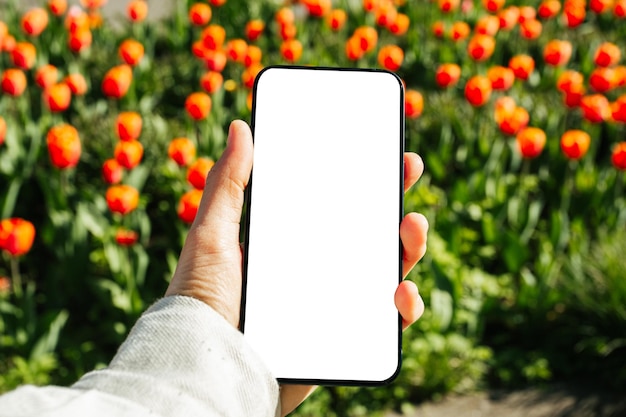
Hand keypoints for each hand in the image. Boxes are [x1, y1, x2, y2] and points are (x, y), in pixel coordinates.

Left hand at [165, 120, 427, 415]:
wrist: (207, 369)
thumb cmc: (200, 303)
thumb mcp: (210, 235)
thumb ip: (227, 184)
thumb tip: (239, 127)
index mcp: (286, 241)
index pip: (329, 201)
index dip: (356, 175)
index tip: (378, 147)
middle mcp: (312, 268)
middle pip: (363, 230)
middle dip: (391, 198)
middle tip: (406, 169)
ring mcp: (329, 301)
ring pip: (382, 270)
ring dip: (408, 246)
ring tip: (412, 227)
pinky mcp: (341, 336)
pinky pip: (383, 322)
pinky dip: (403, 306)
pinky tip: (401, 293)